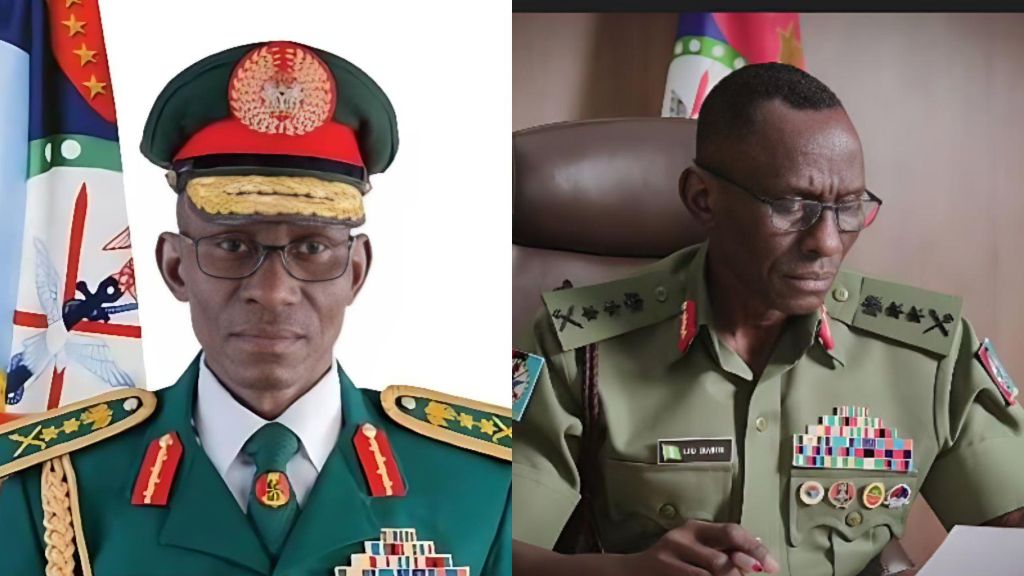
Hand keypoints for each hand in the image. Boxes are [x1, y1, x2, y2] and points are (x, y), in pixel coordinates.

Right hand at [619, 520, 780, 575]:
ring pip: (713, 575)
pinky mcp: (664, 573)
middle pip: (723, 558)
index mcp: (695, 528)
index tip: (772, 567)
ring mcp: (670, 559)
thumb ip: (723, 548)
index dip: (756, 550)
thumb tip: (758, 553)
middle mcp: (682, 539)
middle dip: (743, 571)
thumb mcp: (697, 548)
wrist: (632, 572)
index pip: (733, 533)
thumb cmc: (673, 561)